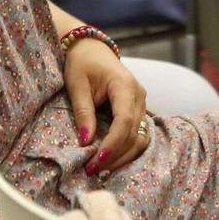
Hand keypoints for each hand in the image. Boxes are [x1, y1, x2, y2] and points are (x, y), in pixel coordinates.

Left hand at [64, 38, 149, 175]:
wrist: (92, 48)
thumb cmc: (82, 63)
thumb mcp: (77, 84)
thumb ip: (83, 112)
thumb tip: (85, 141)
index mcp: (125, 86)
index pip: (124, 121)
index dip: (112, 144)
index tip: (96, 161)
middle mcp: (139, 96)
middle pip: (134, 134)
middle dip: (114, 156)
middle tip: (91, 170)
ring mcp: (141, 104)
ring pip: (140, 138)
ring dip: (122, 157)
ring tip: (100, 170)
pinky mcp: (138, 111)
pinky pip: (137, 135)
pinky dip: (126, 150)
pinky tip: (111, 161)